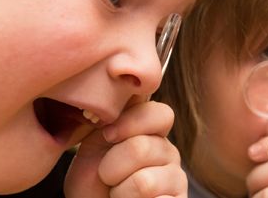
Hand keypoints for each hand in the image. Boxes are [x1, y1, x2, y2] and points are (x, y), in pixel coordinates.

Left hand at [64, 101, 186, 197]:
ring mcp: (176, 179)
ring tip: (116, 192)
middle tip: (106, 175)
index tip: (106, 136)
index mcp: (152, 131)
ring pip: (144, 181)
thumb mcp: (94, 141)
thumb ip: (113, 114)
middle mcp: (169, 152)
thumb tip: (121, 80)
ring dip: (118, 191)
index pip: (160, 114)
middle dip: (111, 166)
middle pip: (143, 148)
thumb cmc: (92, 180)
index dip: (129, 123)